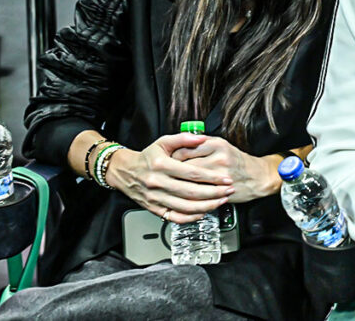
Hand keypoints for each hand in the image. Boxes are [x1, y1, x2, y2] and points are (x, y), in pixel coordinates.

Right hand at [106, 133, 233, 223]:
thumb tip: (202, 138)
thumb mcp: (163, 142)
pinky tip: (203, 212)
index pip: (192, 173)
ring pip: (185, 206)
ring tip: (221, 201)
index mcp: (162, 165)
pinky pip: (175, 217)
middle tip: (229, 190)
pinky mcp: (154, 209)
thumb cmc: (147, 157)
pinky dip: (191, 217)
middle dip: (214, 193)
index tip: (225, 178)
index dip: (211, 177)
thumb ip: (184, 138)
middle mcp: (158, 183)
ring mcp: (156, 198)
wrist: (125, 172)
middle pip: (191, 192)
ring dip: (207, 206)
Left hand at [172, 136, 281, 202]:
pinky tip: (184, 196)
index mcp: (216, 144)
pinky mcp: (221, 190)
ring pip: (190, 181)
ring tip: (173, 186)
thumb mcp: (220, 145)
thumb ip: (200, 144)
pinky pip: (199, 194)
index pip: (184, 149)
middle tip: (166, 176)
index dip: (171, 157)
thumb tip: (177, 148)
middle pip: (185, 166)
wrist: (258, 176)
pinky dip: (188, 197)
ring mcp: (221, 175)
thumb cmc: (237, 161)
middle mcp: (218, 158)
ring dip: (178, 186)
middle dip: (172, 174)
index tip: (166, 162)